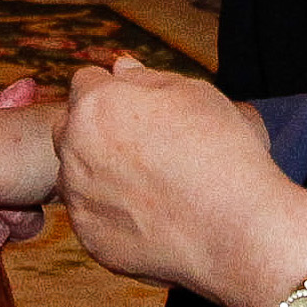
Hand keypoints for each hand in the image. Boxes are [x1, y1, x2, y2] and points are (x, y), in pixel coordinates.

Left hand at [58, 60, 306, 306]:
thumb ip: (147, 78)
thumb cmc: (221, 152)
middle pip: (70, 127)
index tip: (139, 107)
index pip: (85, 83)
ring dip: (101, 172)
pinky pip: (92, 216)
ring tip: (153, 183)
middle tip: (142, 144)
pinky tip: (152, 215)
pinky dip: (113, 213)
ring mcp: (79, 198)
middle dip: (95, 129)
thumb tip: (121, 68)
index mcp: (95, 105)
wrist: (236, 229)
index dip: (112, 91)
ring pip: (77, 174)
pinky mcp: (91, 238)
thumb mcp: (193, 94)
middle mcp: (74, 149)